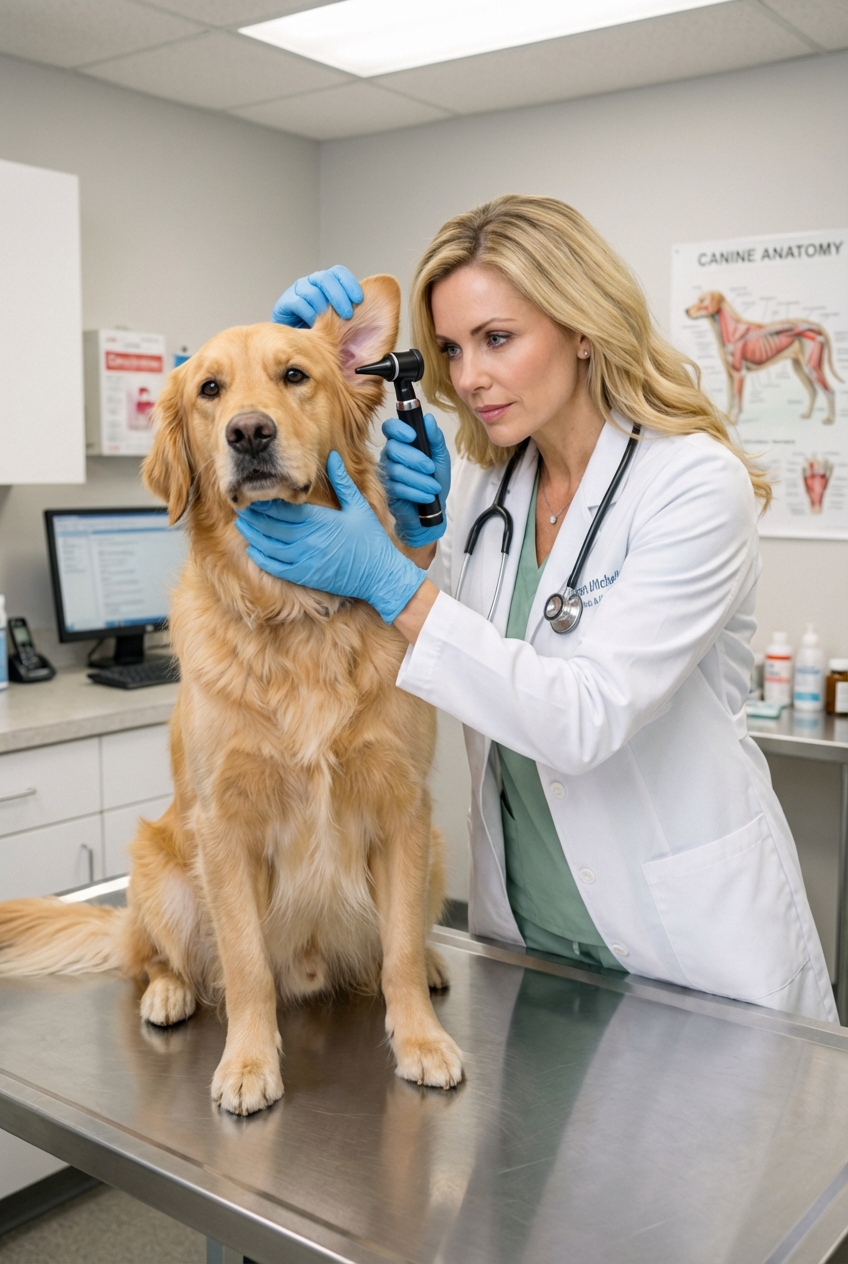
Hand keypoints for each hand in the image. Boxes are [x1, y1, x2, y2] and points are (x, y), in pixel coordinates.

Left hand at [235, 452, 425, 623]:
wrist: (380, 576)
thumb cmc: (371, 540)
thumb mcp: (359, 507)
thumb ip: (342, 482)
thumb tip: (332, 456)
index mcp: (321, 521)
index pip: (285, 509)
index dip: (267, 501)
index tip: (257, 492)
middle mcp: (308, 541)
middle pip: (271, 526)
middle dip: (254, 516)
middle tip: (243, 505)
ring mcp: (305, 560)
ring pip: (269, 546)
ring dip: (253, 535)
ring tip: (243, 524)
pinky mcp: (304, 576)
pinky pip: (276, 567)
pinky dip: (262, 557)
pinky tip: (254, 549)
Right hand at [271, 266, 361, 327]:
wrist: (293, 339)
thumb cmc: (318, 328)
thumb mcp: (336, 318)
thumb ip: (348, 312)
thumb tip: (369, 315)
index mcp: (327, 282)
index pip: (339, 273)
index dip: (349, 283)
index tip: (359, 299)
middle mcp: (312, 282)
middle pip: (326, 278)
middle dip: (339, 296)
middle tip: (347, 314)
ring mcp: (298, 290)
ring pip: (312, 291)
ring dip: (324, 308)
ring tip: (329, 324)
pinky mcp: (286, 302)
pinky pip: (298, 303)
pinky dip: (308, 314)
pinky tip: (314, 325)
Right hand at [379, 414, 450, 546]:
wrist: (433, 510)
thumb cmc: (435, 480)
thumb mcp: (441, 458)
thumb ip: (436, 438)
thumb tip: (428, 419)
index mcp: (402, 443)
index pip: (390, 427)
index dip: (398, 428)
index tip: (413, 436)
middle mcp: (390, 455)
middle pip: (393, 448)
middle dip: (414, 458)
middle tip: (431, 468)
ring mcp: (385, 473)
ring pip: (396, 470)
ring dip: (419, 479)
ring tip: (434, 488)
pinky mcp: (386, 491)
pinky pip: (397, 488)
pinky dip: (416, 492)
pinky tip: (427, 497)